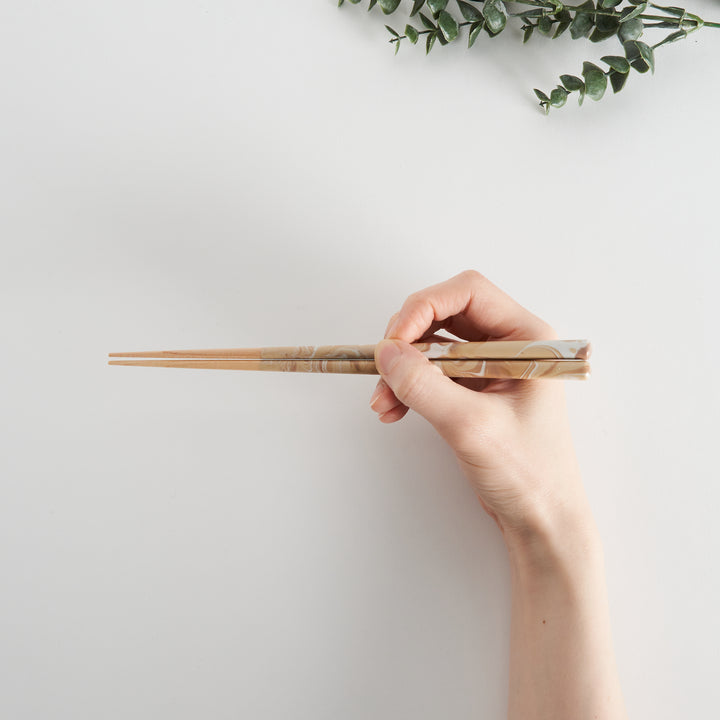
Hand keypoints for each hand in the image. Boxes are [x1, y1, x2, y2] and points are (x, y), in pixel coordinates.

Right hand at [369, 271, 595, 550]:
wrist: (540, 520)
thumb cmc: (528, 473)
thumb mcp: (471, 426)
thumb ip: (425, 386)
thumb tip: (386, 352)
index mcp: (526, 339)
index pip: (468, 293)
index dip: (425, 306)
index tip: (395, 339)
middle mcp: (508, 345)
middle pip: (444, 314)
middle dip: (408, 338)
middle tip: (384, 366)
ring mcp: (489, 367)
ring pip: (432, 344)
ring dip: (402, 367)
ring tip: (383, 401)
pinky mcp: (472, 390)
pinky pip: (431, 372)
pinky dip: (407, 386)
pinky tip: (392, 409)